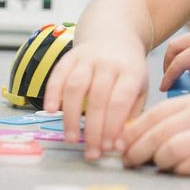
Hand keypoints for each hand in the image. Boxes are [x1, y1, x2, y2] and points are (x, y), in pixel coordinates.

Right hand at [42, 38, 147, 159]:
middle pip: (97, 98)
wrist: (114, 38)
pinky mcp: (69, 56)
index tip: (108, 147)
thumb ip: (131, 115)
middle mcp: (108, 62)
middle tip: (91, 152)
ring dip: (71, 115)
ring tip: (71, 138)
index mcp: (131, 70)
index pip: (120, 101)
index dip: (112, 126)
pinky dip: (52, 93)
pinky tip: (50, 111)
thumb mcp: (140, 89)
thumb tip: (118, 145)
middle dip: (93, 129)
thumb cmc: (128, 70)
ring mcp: (87, 57)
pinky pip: (57, 75)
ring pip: (75, 86)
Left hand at [120, 94, 189, 173]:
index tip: (120, 144)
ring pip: (170, 150)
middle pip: (157, 134)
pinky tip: (176, 170)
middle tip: (128, 161)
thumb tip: (139, 133)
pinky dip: (178, 171)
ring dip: (156, 161)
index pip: (153, 115)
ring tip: (155, 165)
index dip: (132, 132)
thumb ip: (175, 116)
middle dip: (136, 151)